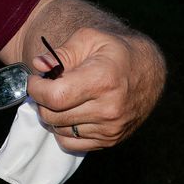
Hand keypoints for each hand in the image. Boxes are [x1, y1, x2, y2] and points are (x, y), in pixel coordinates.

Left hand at [26, 27, 165, 151]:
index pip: (55, 96)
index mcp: (102, 81)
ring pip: (59, 130)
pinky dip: (63, 130)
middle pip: (53, 116)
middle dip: (41, 100)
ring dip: (52, 114)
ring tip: (61, 97)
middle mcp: (108, 109)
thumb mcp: (89, 39)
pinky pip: (71, 144)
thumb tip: (38, 65)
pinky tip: (69, 113)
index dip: (36, 89)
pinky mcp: (111, 140)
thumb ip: (61, 53)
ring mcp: (111, 128)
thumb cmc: (115, 51)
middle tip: (46, 87)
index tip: (35, 79)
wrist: (148, 71)